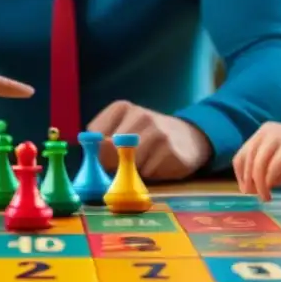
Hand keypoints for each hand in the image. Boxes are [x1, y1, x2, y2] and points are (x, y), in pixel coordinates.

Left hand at [87, 101, 211, 180]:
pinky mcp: (171, 149)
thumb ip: (103, 142)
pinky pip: (148, 171)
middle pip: (109, 148)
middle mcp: (140, 115)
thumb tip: (92, 159)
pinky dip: (149, 174)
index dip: (95, 150)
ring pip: (129, 162)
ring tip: (144, 160)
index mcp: (122, 107)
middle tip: (123, 163)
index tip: (104, 154)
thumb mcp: (124, 129)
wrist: (188, 138)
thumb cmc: (146, 136)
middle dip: (111, 161)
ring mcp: (157, 131)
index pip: (94, 133)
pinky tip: (158, 163)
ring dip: (132, 169)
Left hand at [233, 122, 280, 200]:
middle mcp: (270, 130)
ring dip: (258, 186)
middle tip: (256, 197)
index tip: (247, 191)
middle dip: (247, 182)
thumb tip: (248, 183)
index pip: (242, 154)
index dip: (241, 175)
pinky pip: (269, 172)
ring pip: (256, 167)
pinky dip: (267, 186)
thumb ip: (268, 166)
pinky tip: (273, 194)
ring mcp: (280, 139)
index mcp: (267, 130)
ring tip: (266, 197)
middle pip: (246, 160)